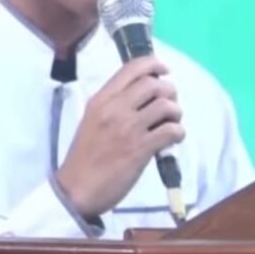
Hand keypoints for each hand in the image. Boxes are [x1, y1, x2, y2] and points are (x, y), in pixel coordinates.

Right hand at [55, 56, 184, 217]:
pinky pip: (171, 130)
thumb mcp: (92, 120)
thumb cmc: (84, 157)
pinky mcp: (140, 149)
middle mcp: (114, 108)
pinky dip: (178, 133)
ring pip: (166, 105)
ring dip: (176, 113)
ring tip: (171, 123)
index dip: (154, 64)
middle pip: (154, 84)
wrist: (76, 189)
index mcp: (101, 99)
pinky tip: (172, 140)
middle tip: (169, 106)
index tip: (164, 71)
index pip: (132, 68)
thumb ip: (113, 105)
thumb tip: (144, 95)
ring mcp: (128, 128)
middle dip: (169, 92)